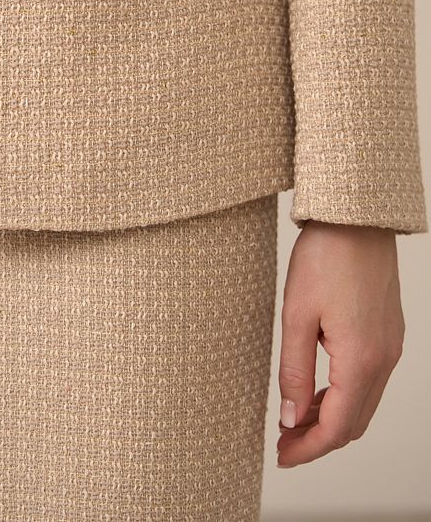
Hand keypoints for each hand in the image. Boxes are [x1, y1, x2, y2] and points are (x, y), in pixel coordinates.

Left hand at [276, 219, 404, 466]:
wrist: (357, 217)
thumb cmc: (325, 258)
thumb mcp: (297, 315)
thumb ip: (295, 372)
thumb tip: (292, 418)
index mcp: (362, 360)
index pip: (338, 427)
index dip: (309, 449)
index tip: (282, 456)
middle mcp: (384, 358)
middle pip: (355, 422)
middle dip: (319, 439)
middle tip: (284, 443)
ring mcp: (390, 345)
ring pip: (364, 402)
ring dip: (332, 417)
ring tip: (294, 419)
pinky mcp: (388, 331)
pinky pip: (369, 379)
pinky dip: (345, 394)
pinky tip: (318, 388)